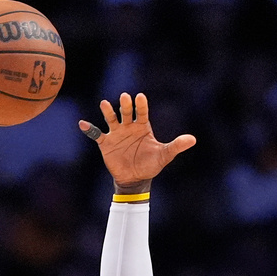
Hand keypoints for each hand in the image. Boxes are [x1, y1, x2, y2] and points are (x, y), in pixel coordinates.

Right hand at [78, 92, 195, 191]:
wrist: (136, 178)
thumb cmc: (151, 164)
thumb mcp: (165, 155)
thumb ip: (177, 146)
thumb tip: (193, 139)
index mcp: (143, 127)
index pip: (142, 113)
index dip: (141, 105)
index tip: (140, 97)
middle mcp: (129, 127)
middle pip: (126, 113)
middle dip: (125, 106)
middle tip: (125, 97)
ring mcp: (116, 133)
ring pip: (111, 119)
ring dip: (108, 112)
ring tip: (105, 104)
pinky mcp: (106, 143)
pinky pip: (96, 134)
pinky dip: (90, 129)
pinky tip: (83, 124)